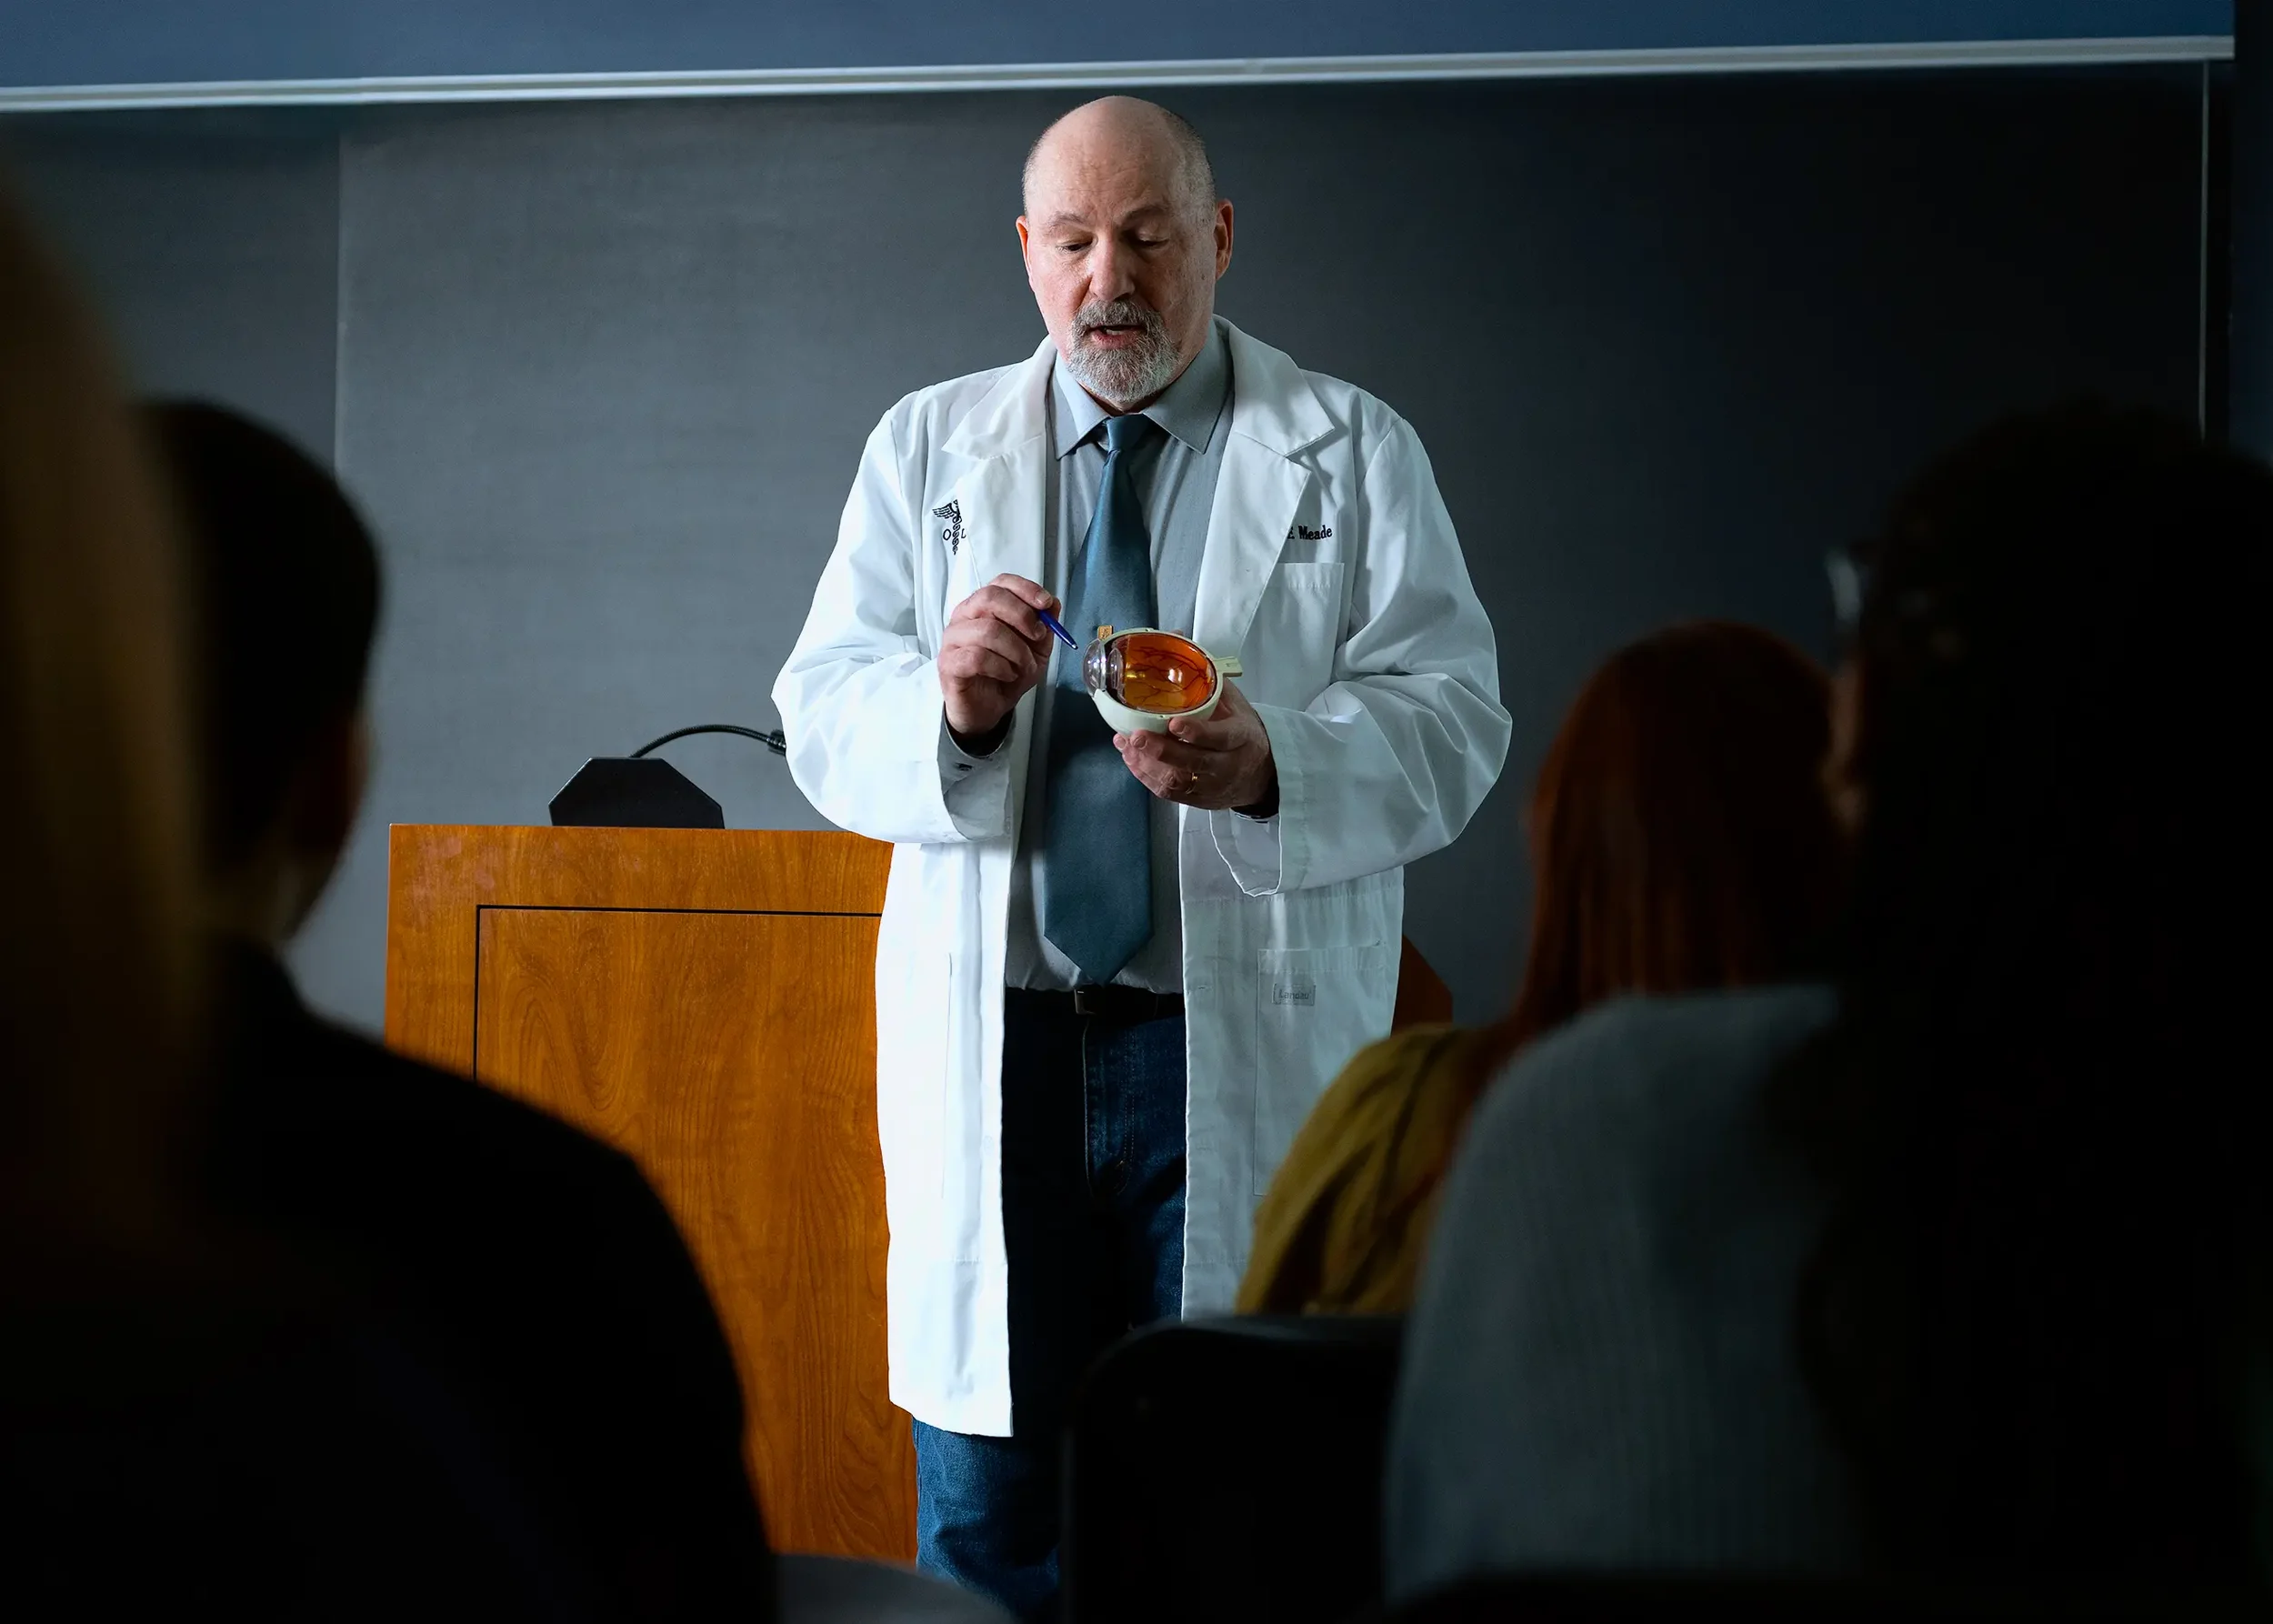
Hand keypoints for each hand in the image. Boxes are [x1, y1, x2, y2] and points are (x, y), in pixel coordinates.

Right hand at [940, 574, 1058, 744]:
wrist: (987, 708)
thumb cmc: (1007, 674)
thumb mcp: (1036, 650)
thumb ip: (1045, 626)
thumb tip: (1054, 603)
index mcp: (984, 606)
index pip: (1000, 582)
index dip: (1025, 589)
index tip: (1045, 604)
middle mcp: (965, 616)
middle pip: (990, 597)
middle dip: (1021, 615)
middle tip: (1037, 635)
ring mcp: (953, 639)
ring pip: (987, 630)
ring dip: (1015, 650)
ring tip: (1023, 666)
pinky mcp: (948, 663)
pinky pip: (976, 657)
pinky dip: (1000, 667)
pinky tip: (1007, 675)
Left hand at [1115, 680, 1277, 812]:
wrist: (1261, 775)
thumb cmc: (1243, 732)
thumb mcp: (1236, 705)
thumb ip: (1210, 681)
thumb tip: (1178, 641)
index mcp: (1241, 737)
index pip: (1220, 738)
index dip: (1197, 733)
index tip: (1173, 723)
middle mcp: (1227, 765)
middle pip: (1192, 762)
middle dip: (1161, 750)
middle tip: (1135, 736)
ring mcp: (1211, 786)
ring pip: (1176, 781)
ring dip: (1147, 764)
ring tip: (1125, 745)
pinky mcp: (1198, 800)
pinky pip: (1169, 793)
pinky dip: (1145, 776)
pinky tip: (1131, 759)